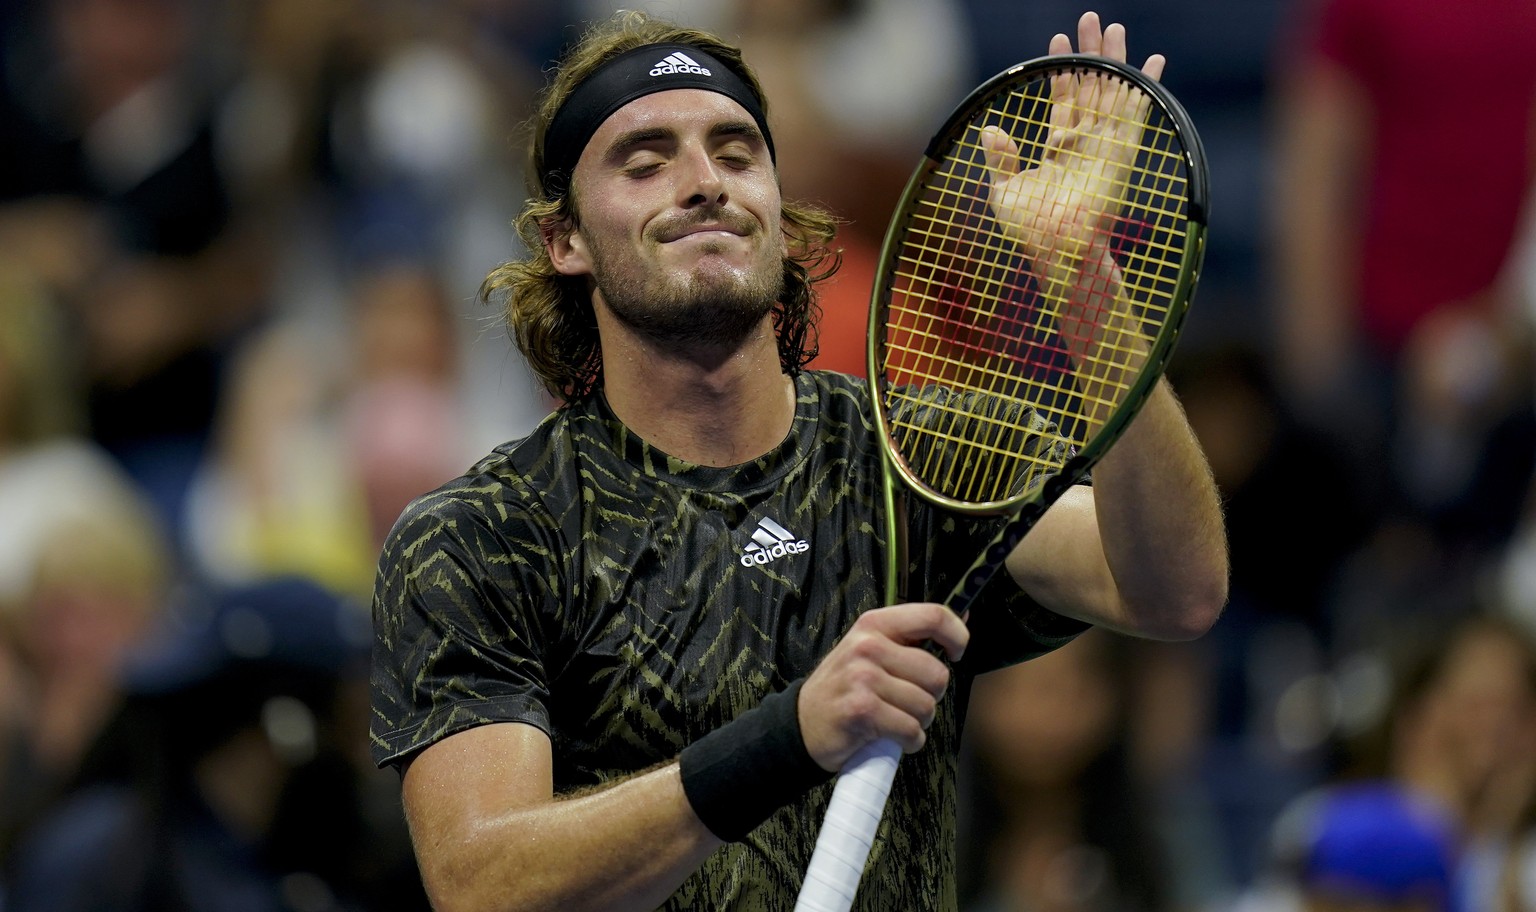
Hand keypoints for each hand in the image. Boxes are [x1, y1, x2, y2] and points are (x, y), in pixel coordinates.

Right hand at [797, 603, 968, 770]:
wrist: (802, 723)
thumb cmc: (843, 688)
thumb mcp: (869, 650)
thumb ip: (909, 637)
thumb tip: (962, 618)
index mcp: (874, 625)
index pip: (932, 616)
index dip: (957, 635)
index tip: (956, 652)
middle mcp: (868, 647)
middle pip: (936, 673)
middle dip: (931, 695)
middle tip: (907, 701)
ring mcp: (863, 678)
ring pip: (926, 706)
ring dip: (918, 721)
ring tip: (896, 718)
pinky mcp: (863, 711)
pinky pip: (911, 730)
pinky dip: (909, 741)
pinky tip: (892, 737)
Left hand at [980, 12, 1164, 283]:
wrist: (1058, 248)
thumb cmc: (1030, 230)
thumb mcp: (1005, 190)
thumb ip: (1002, 158)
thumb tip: (991, 128)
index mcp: (1059, 150)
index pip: (1064, 100)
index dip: (1062, 71)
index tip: (1058, 40)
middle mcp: (1085, 143)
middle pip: (1091, 88)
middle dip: (1091, 53)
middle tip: (1092, 19)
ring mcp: (1106, 146)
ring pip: (1113, 92)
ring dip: (1116, 60)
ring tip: (1115, 27)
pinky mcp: (1124, 151)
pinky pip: (1138, 113)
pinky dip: (1145, 86)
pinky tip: (1154, 62)